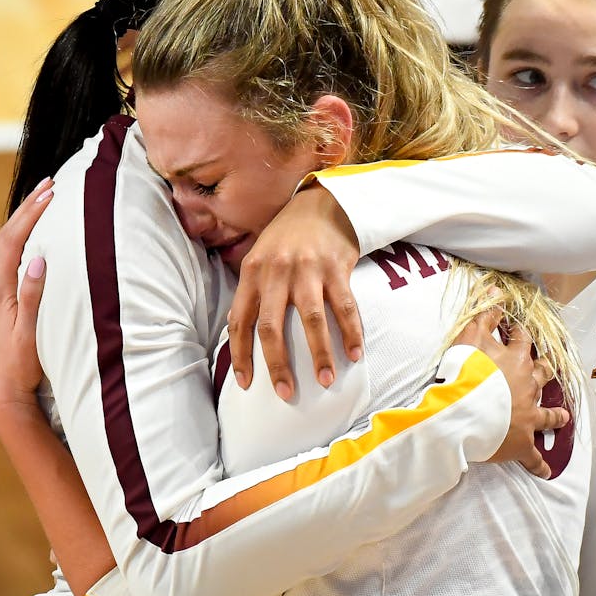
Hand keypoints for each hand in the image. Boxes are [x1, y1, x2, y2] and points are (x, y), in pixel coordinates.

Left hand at [0, 177, 54, 426]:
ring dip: (27, 222)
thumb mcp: (29, 332)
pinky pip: (13, 260)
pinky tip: (39, 238)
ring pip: (10, 247)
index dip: (31, 214)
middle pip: (8, 237)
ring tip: (46, 202)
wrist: (5, 392)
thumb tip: (38, 260)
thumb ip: (32, 296)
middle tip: (50, 185)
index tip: (51, 192)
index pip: (13, 240)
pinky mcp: (3, 301)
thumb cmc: (21, 365)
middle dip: (28, 209)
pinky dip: (26, 241)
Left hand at [227, 184, 361, 400]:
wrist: (321, 202)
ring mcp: (308, 270)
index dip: (240, 355)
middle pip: (273, 327)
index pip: (240, 321)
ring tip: (326, 380)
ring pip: (311, 320)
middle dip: (278, 365)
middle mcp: (276, 272)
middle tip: (286, 393)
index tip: (246, 384)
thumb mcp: (259, 257)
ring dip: (319, 354)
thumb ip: (253, 292)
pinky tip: (356, 353)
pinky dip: (351, 332)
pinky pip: (345, 307)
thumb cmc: (287, 238)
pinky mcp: (336, 268)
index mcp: (252, 272)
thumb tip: (243, 337)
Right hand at [453, 307, 565, 479]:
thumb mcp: (471, 335)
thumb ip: (485, 313)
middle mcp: (527, 386)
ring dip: (554, 416)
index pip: (523, 342)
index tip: (519, 331)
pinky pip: (533, 458)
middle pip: (542, 375)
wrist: (464, 410)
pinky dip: (539, 465)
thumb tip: (498, 290)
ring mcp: (527, 416)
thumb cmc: (466, 372)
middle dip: (544, 371)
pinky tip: (546, 472)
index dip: (521, 335)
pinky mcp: (521, 443)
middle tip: (547, 369)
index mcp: (517, 360)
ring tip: (563, 417)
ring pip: (547, 415)